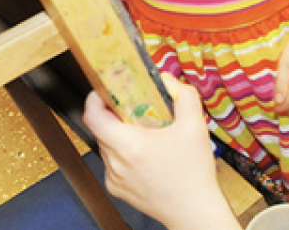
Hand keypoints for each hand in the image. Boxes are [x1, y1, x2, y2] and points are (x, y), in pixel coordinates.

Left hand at [83, 75, 236, 229]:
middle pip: (101, 131)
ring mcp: (115, 179)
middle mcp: (116, 163)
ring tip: (144, 133)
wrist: (194, 209)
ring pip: (107, 147)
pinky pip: (112, 164)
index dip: (94, 100)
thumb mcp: (195, 126)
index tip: (103, 92)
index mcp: (130, 145)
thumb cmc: (193, 172)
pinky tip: (146, 155)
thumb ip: (183, 96)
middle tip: (133, 108)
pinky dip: (124, 154)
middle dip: (114, 116)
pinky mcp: (118, 190)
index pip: (93, 117)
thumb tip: (168, 80)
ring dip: (119, 136)